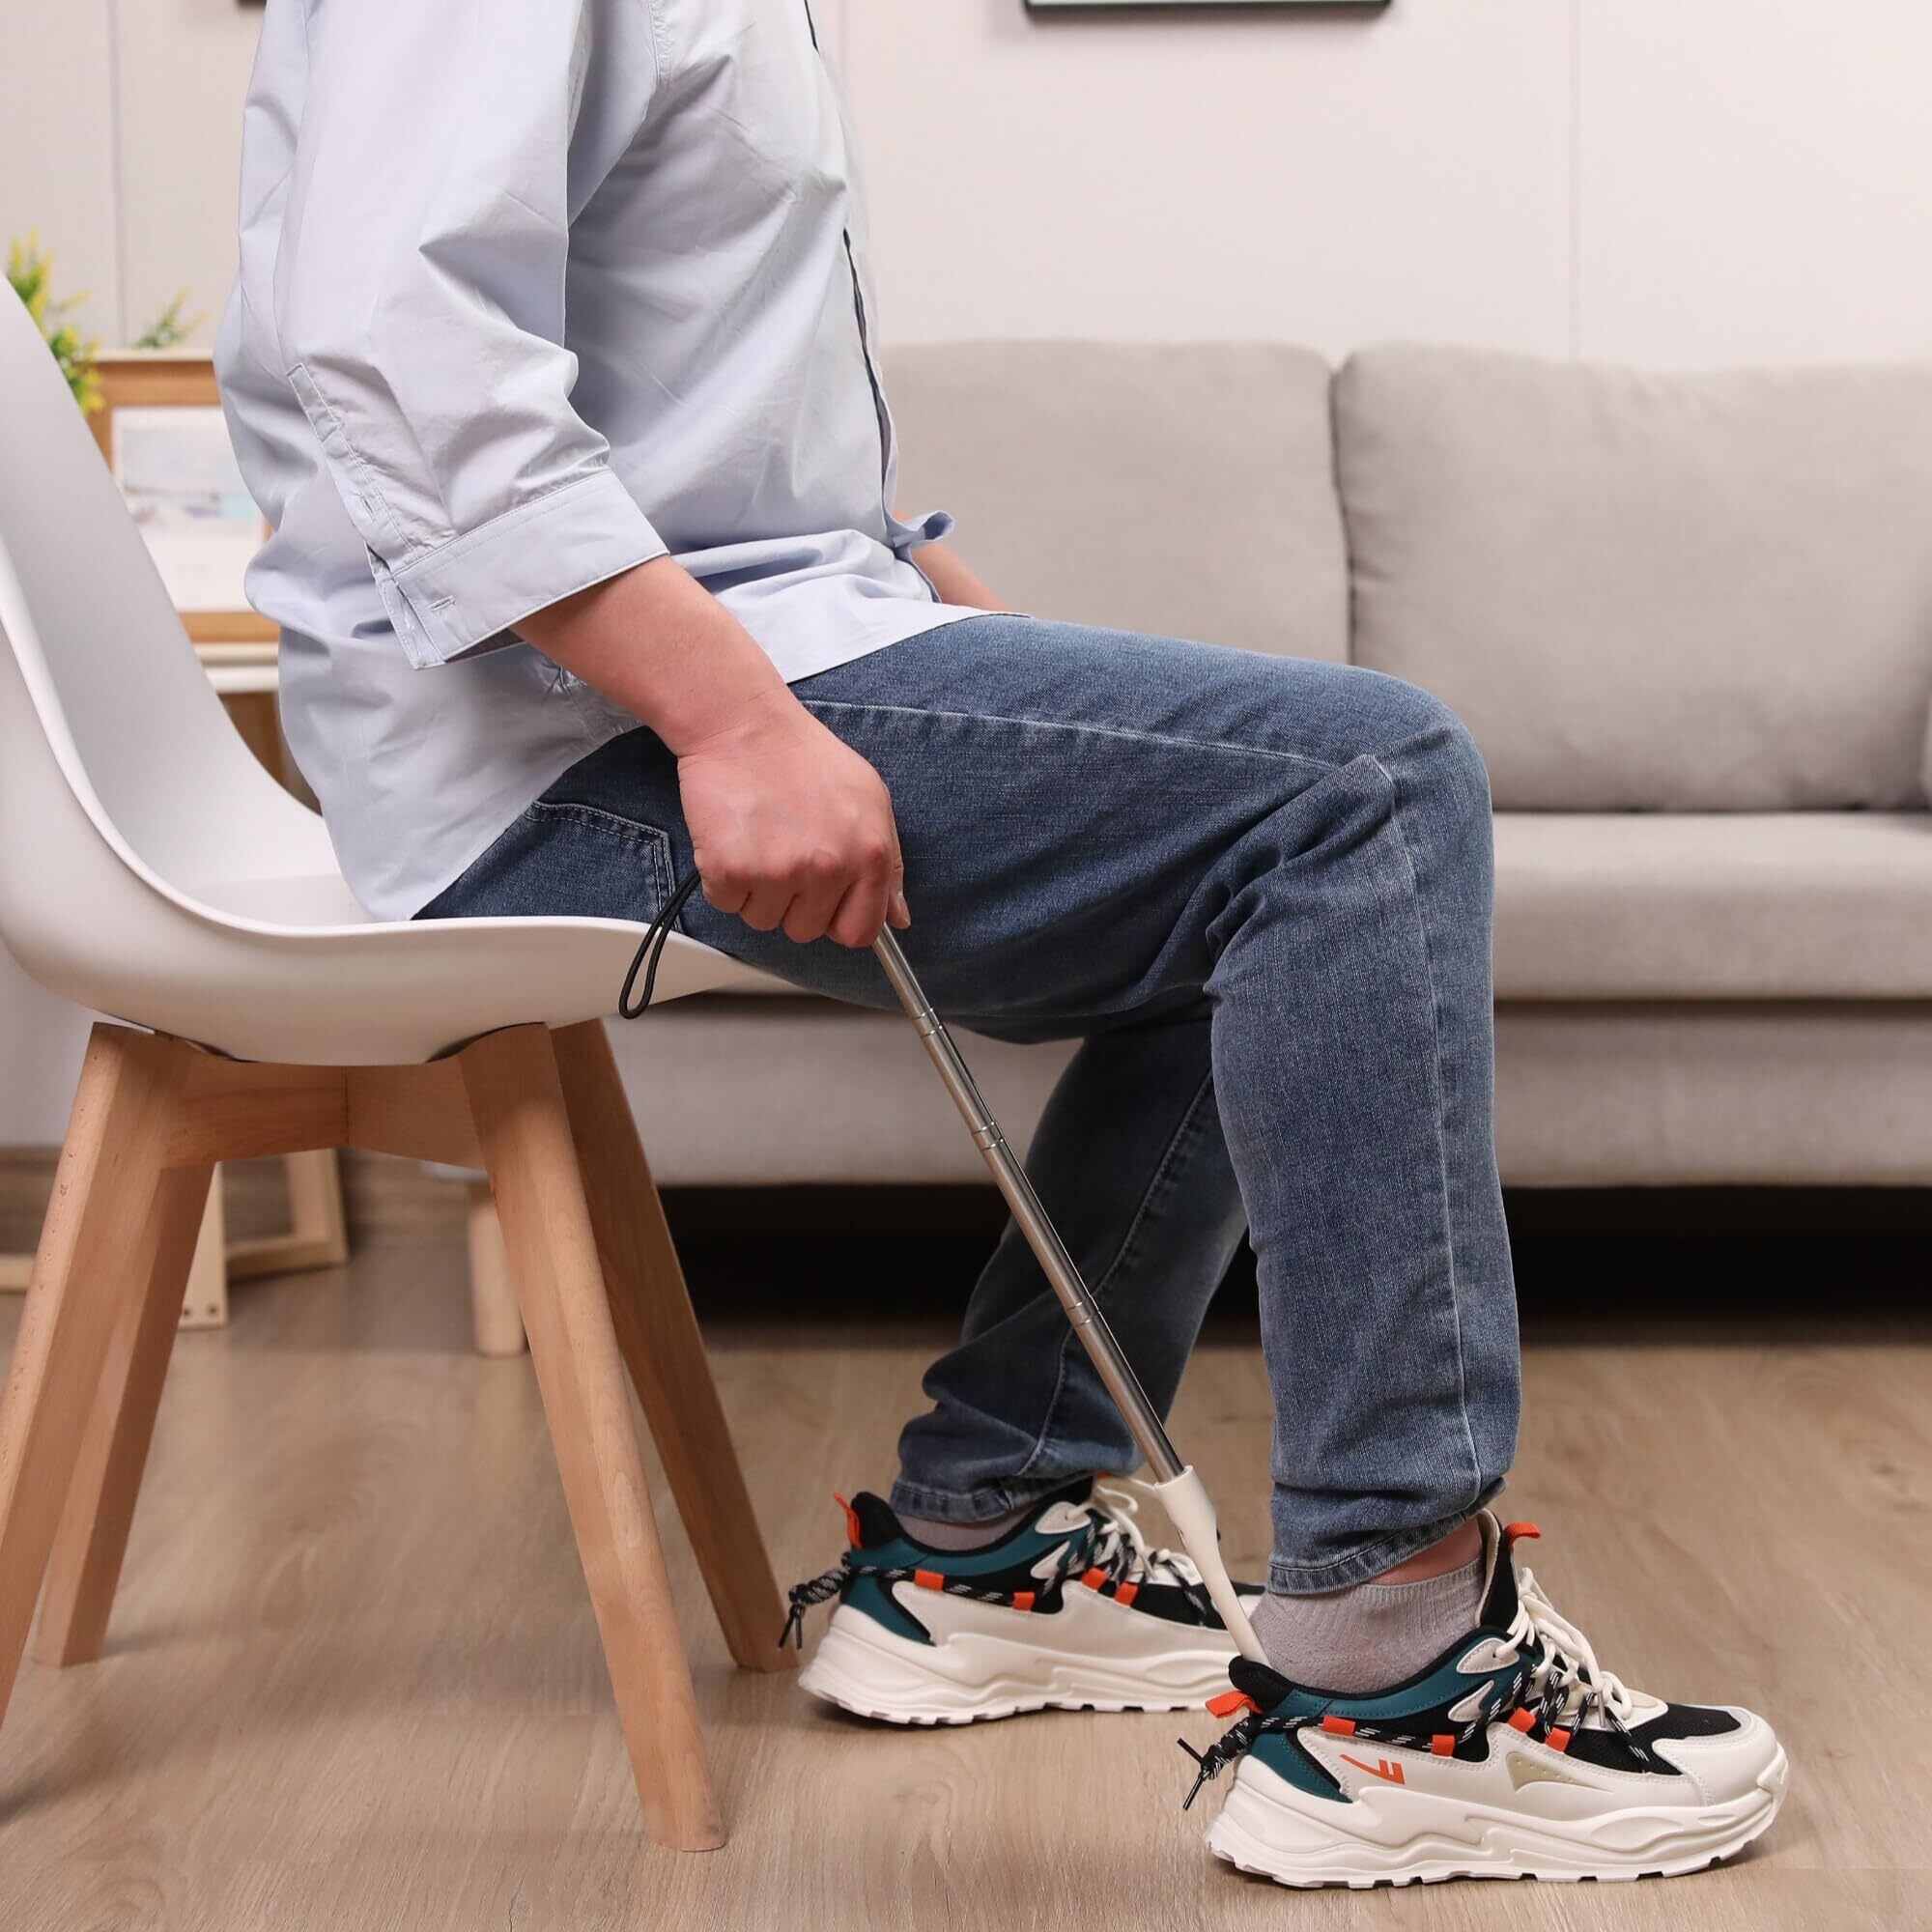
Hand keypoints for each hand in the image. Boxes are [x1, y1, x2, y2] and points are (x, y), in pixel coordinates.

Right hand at [676, 688, 910, 946]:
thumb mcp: (870, 800)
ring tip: (761, 840)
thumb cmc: (804, 757)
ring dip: (758, 891)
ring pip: (764, 920)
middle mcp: (828, 869)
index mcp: (870, 855)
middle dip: (794, 901)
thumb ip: (889, 864)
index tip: (825, 905)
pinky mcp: (732, 872)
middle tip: (785, 852)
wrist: (745, 727)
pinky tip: (735, 840)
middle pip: (806, 930)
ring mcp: (779, 873)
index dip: (838, 920)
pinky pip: (727, 904)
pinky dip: (725, 881)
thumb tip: (897, 917)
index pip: (860, 931)